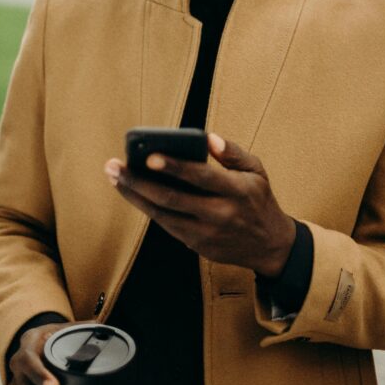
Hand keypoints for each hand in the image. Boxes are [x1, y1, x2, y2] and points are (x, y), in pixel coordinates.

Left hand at [105, 133, 294, 275]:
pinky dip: (148, 208)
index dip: (175, 167)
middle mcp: (219, 214)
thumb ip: (232, 152)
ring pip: (162, 215)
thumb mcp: (256, 171)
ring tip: (115, 178)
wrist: (270, 246)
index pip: (201, 177)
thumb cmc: (259, 200)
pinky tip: (133, 192)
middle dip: (139, 182)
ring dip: (135, 196)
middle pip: (172, 199)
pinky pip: (167, 225)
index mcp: (236, 191)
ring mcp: (206, 233)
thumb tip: (208, 138)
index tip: (149, 156)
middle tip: (114, 166)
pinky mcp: (197, 245)